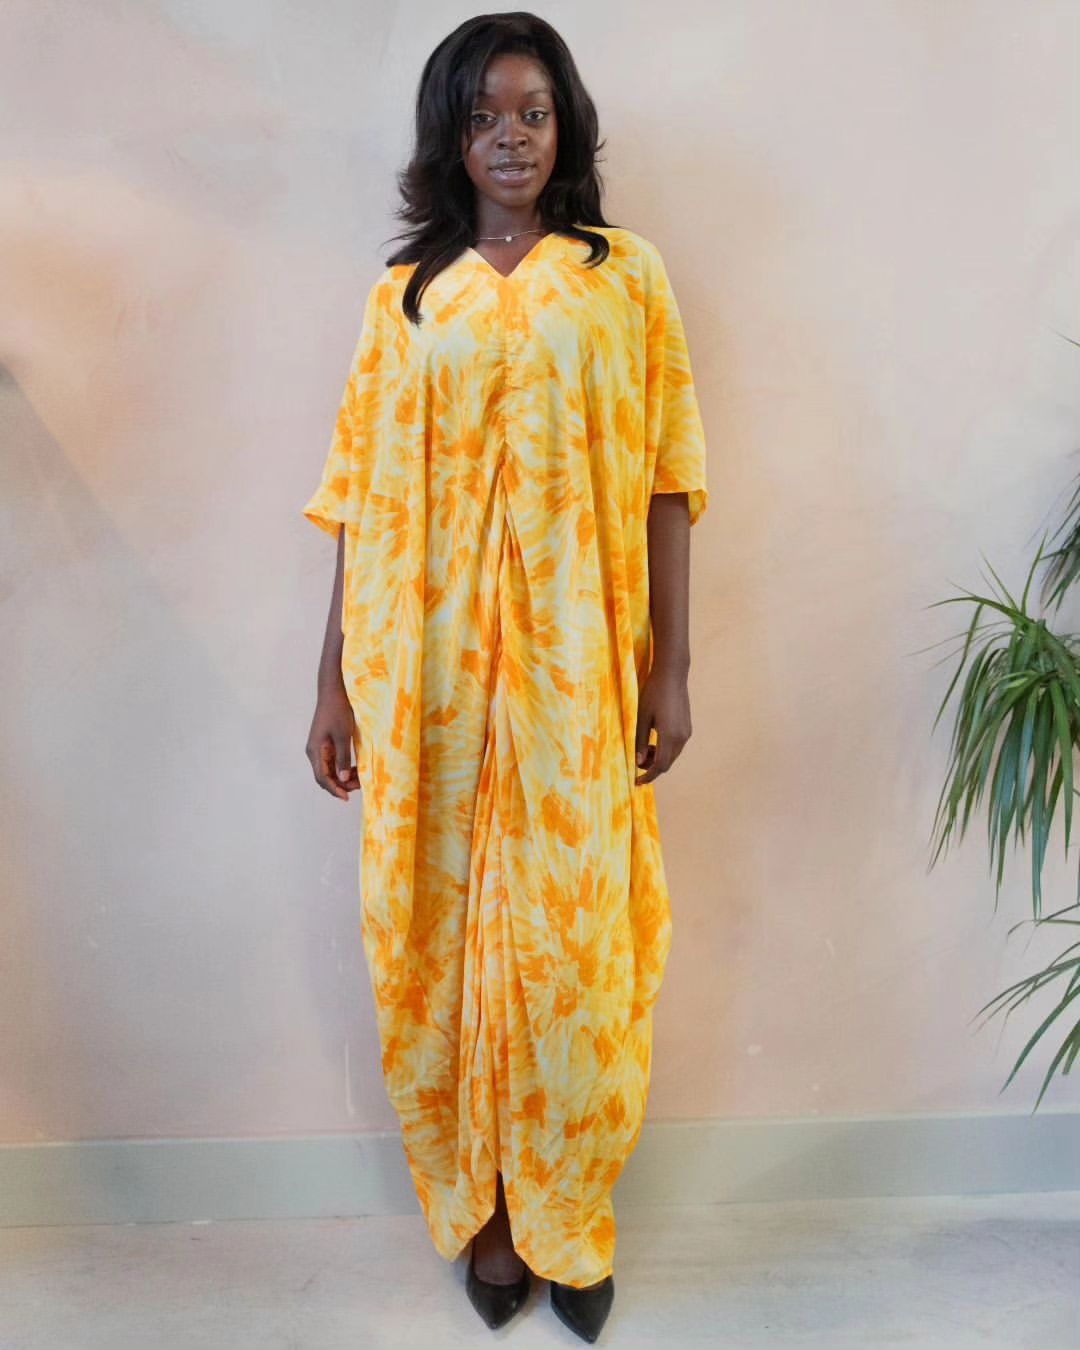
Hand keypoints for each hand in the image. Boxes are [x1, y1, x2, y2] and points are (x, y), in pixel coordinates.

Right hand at [305, 681, 360, 801]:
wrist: (333, 692)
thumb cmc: (338, 711)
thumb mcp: (343, 736)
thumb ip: (343, 758)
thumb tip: (342, 779)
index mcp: (315, 751)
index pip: (322, 778)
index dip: (334, 789)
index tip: (347, 797)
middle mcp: (314, 752)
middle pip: (325, 776)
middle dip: (340, 785)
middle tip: (358, 786)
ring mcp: (320, 748)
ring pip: (330, 770)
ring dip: (342, 777)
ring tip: (359, 778)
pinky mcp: (326, 744)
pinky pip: (333, 762)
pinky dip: (343, 768)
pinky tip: (355, 769)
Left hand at [634, 663, 691, 784]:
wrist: (672, 674)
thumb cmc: (653, 693)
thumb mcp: (641, 717)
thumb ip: (640, 741)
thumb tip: (639, 761)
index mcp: (670, 736)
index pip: (660, 766)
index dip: (648, 776)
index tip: (636, 781)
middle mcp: (682, 737)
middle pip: (668, 763)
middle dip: (652, 768)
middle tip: (636, 763)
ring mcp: (687, 732)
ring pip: (673, 756)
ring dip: (659, 758)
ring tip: (645, 749)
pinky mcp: (687, 727)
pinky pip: (676, 746)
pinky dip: (665, 750)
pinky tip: (654, 741)